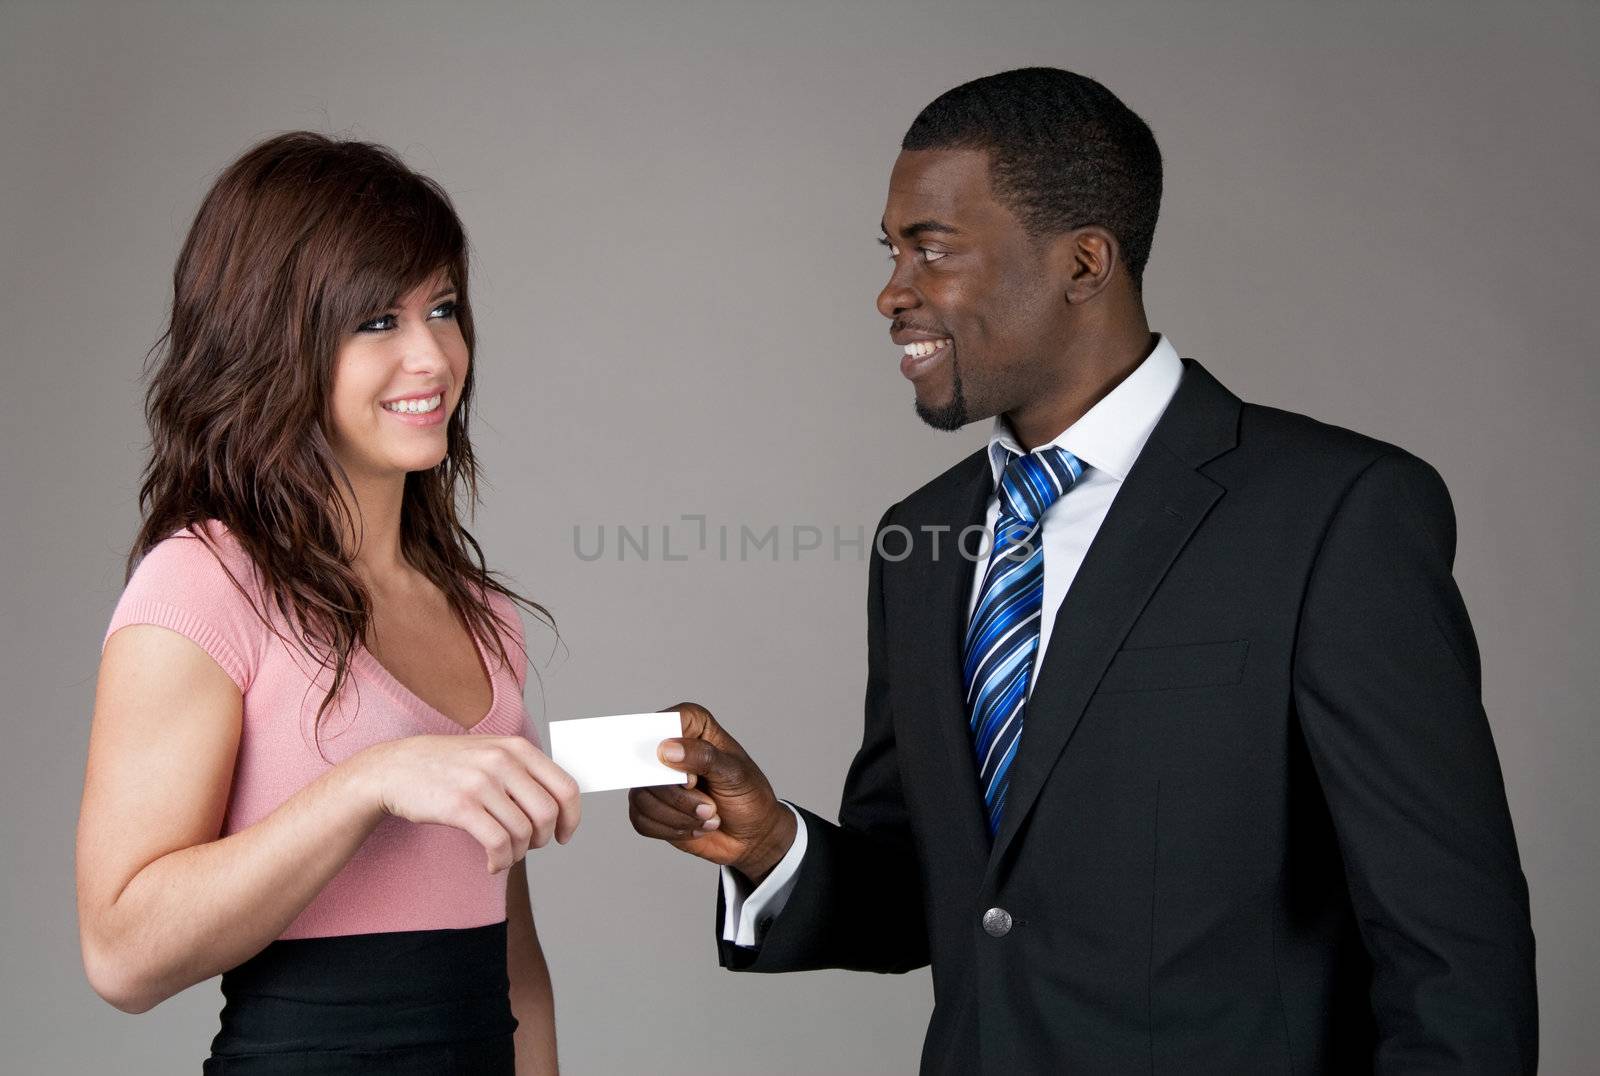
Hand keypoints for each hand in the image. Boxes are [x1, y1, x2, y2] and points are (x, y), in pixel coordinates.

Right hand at [353, 735, 580, 873]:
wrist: (394, 768)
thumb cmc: (449, 766)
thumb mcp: (492, 752)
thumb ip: (525, 770)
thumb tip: (561, 805)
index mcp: (518, 748)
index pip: (566, 788)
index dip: (572, 818)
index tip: (562, 836)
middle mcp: (503, 760)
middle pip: (547, 814)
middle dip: (541, 839)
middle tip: (526, 847)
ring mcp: (481, 782)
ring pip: (523, 832)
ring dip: (517, 854)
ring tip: (503, 856)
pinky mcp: (460, 805)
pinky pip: (498, 843)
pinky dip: (501, 861)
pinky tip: (492, 864)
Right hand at [627, 702, 796, 884]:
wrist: (750, 835)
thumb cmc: (748, 796)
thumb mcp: (734, 774)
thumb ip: (703, 757)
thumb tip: (668, 749)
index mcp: (693, 727)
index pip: (663, 722)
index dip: (669, 751)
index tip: (692, 780)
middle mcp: (669, 749)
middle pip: (646, 767)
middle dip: (679, 797)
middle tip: (709, 806)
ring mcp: (656, 779)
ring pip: (642, 797)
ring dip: (678, 816)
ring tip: (707, 816)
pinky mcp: (650, 806)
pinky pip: (641, 819)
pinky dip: (670, 829)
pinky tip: (693, 827)